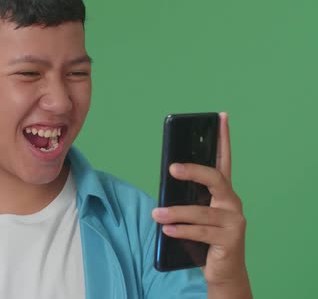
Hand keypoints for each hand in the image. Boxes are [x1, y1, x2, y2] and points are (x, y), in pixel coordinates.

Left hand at [152, 112, 251, 295]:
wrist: (223, 271)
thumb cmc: (205, 237)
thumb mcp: (195, 213)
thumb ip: (186, 197)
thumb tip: (165, 183)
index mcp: (223, 192)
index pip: (224, 160)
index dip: (223, 139)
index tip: (221, 117)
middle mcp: (232, 203)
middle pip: (216, 179)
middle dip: (193, 171)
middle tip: (172, 168)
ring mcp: (234, 221)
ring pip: (202, 211)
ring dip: (175, 213)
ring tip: (155, 214)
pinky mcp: (230, 240)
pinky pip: (201, 232)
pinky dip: (181, 230)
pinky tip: (166, 230)